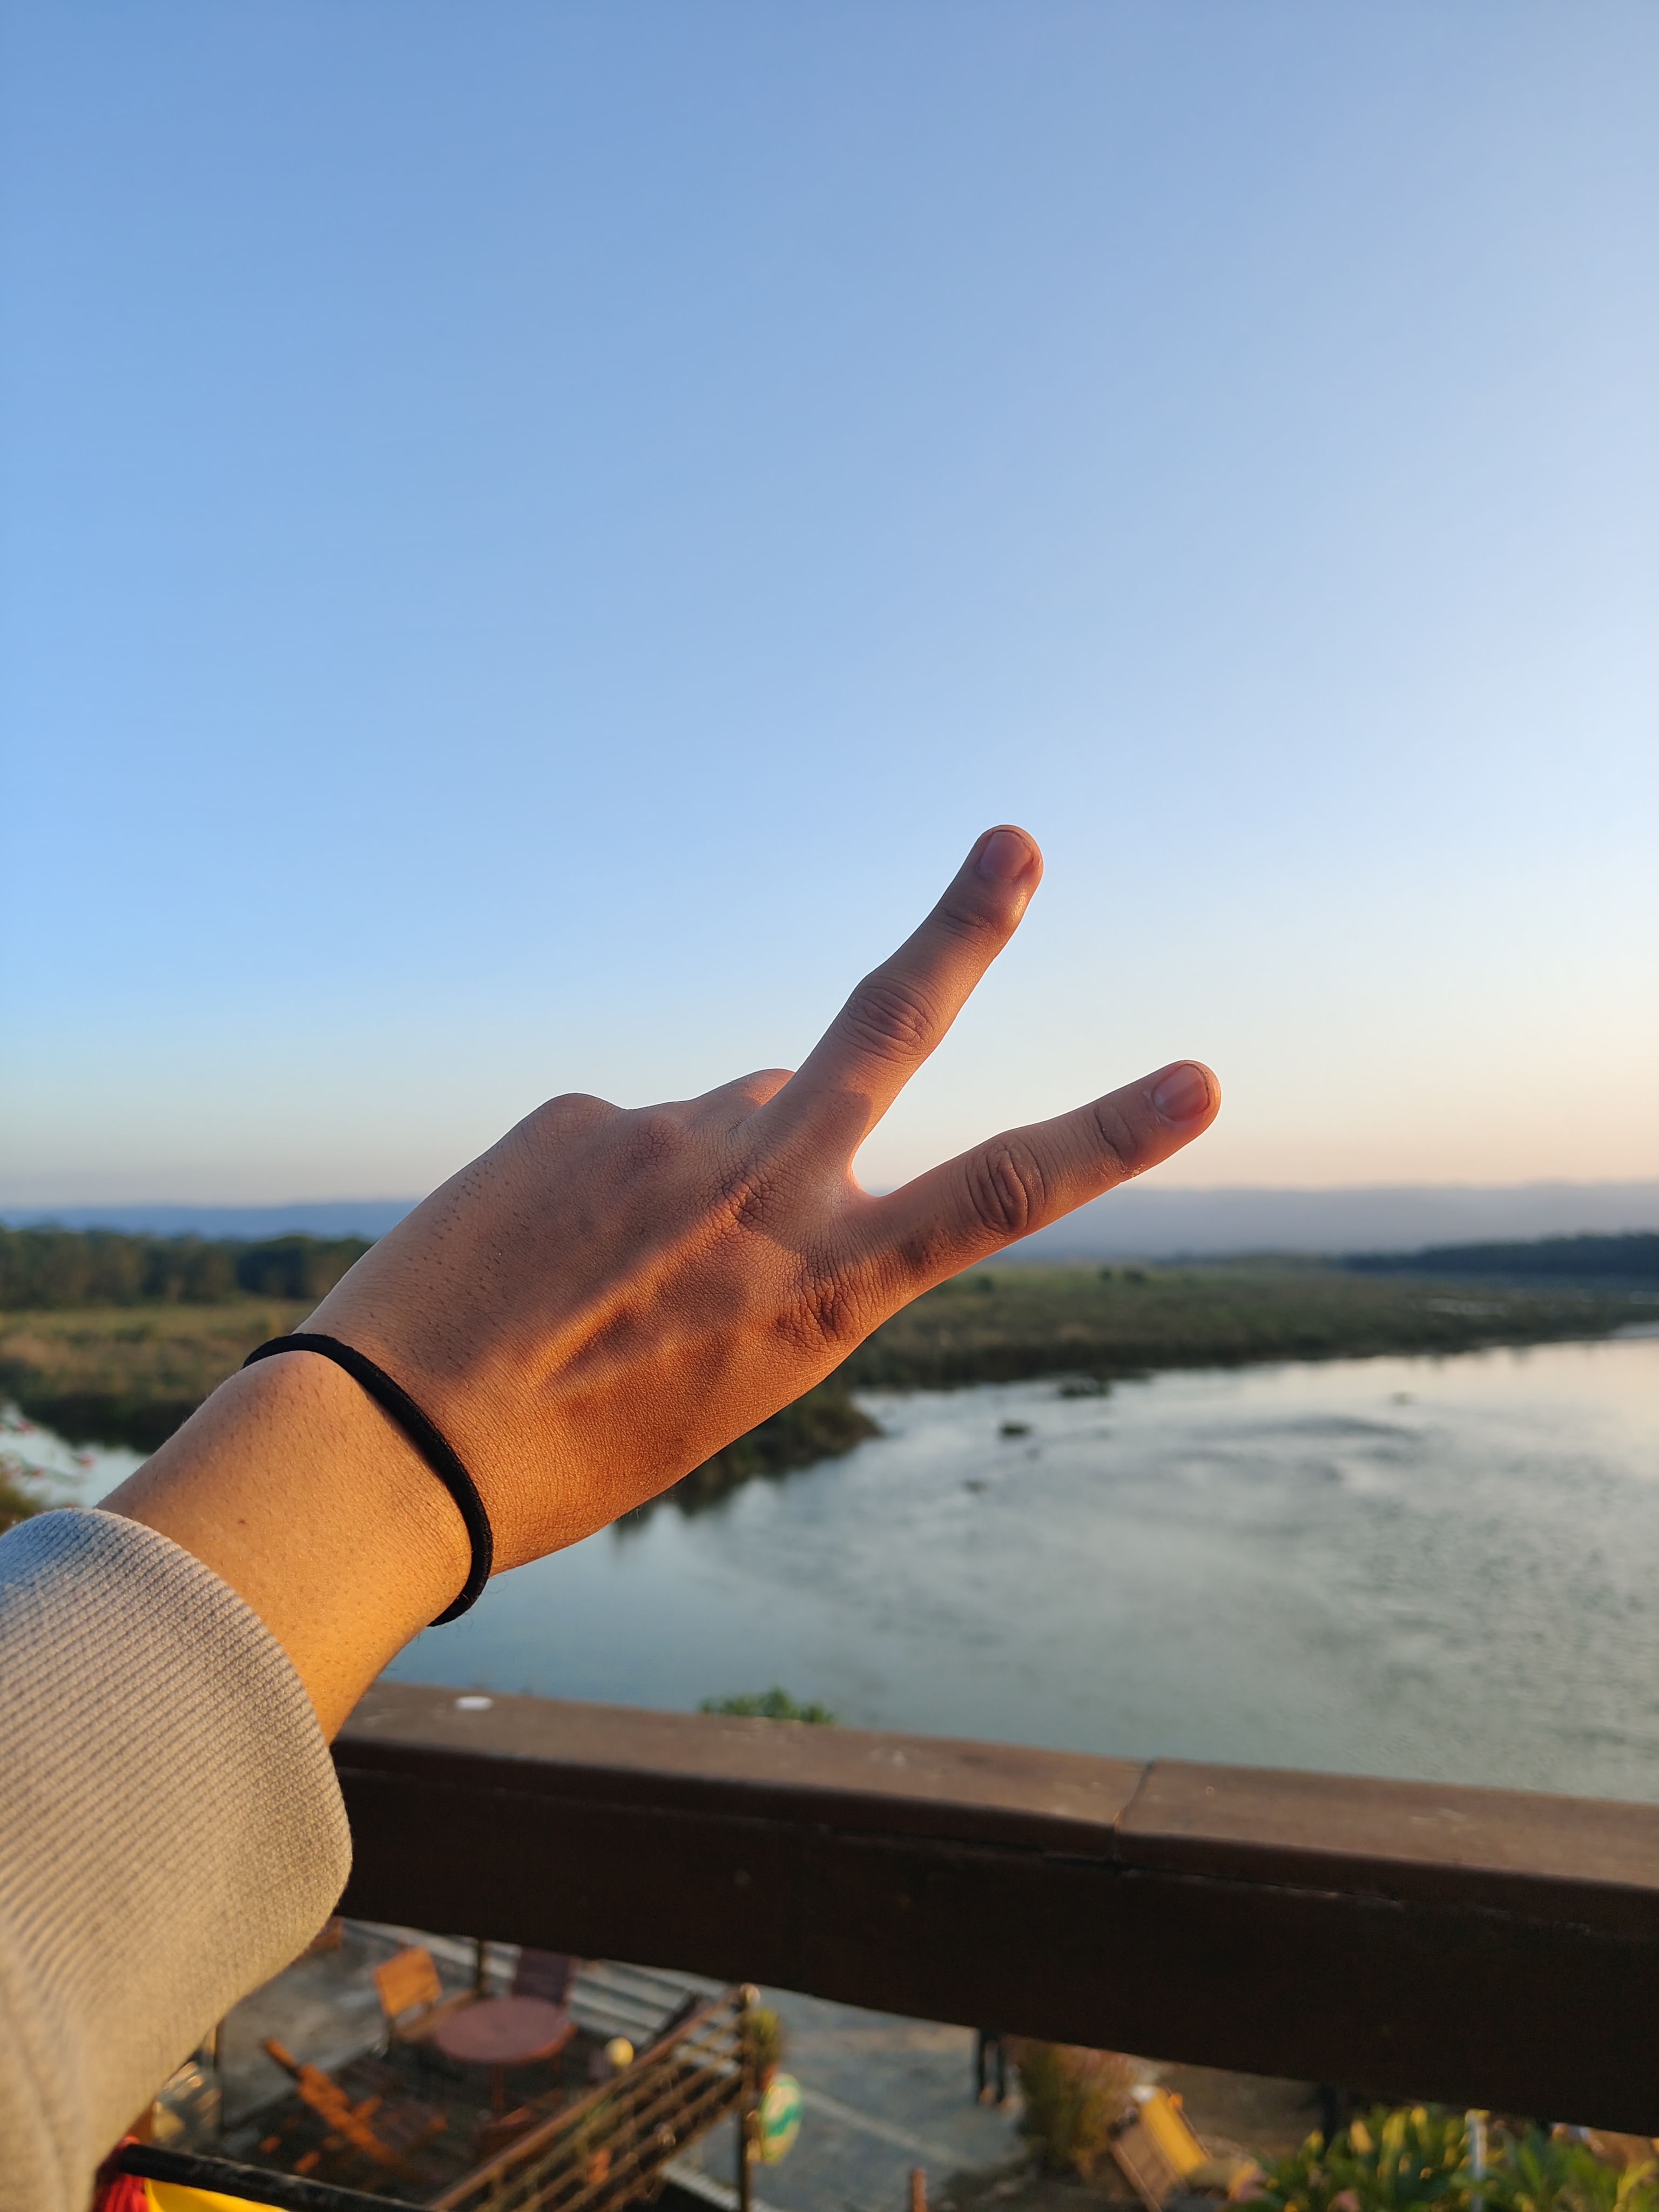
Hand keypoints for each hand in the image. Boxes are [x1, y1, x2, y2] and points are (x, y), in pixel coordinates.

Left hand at [310, 823, 1219, 1563]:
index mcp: (818, 1296)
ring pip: (733, 1110)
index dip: (1109, 1136)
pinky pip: (628, 1133)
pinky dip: (610, 1182)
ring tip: (623, 1270)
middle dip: (963, 931)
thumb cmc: (572, 1453)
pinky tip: (547, 1256)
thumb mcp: (724, 1379)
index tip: (1198, 1077)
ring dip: (712, 1164)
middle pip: (883, 1028)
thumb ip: (775, 1239)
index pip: (995, 1197)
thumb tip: (770, 1108)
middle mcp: (760, 1195)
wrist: (393, 1446)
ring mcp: (666, 1135)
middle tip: (1014, 842)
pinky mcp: (579, 1112)